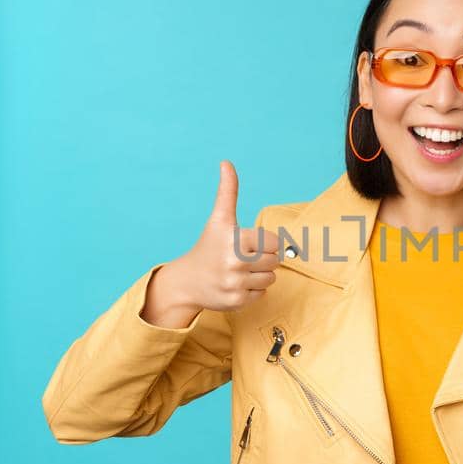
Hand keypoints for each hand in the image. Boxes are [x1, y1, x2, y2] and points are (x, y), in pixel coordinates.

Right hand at [145, 161, 280, 325]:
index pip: (275, 242)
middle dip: (263, 259)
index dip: (265, 242)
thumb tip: (226, 162)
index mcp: (235, 239)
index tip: (248, 243)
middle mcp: (234, 262)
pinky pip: (262, 294)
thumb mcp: (219, 218)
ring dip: (260, 275)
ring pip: (271, 278)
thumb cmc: (209, 246)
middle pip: (275, 261)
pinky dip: (252, 290)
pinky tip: (236, 284)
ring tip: (240, 271)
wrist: (187, 281)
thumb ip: (228, 191)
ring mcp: (235, 283)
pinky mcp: (236, 301)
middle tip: (243, 258)